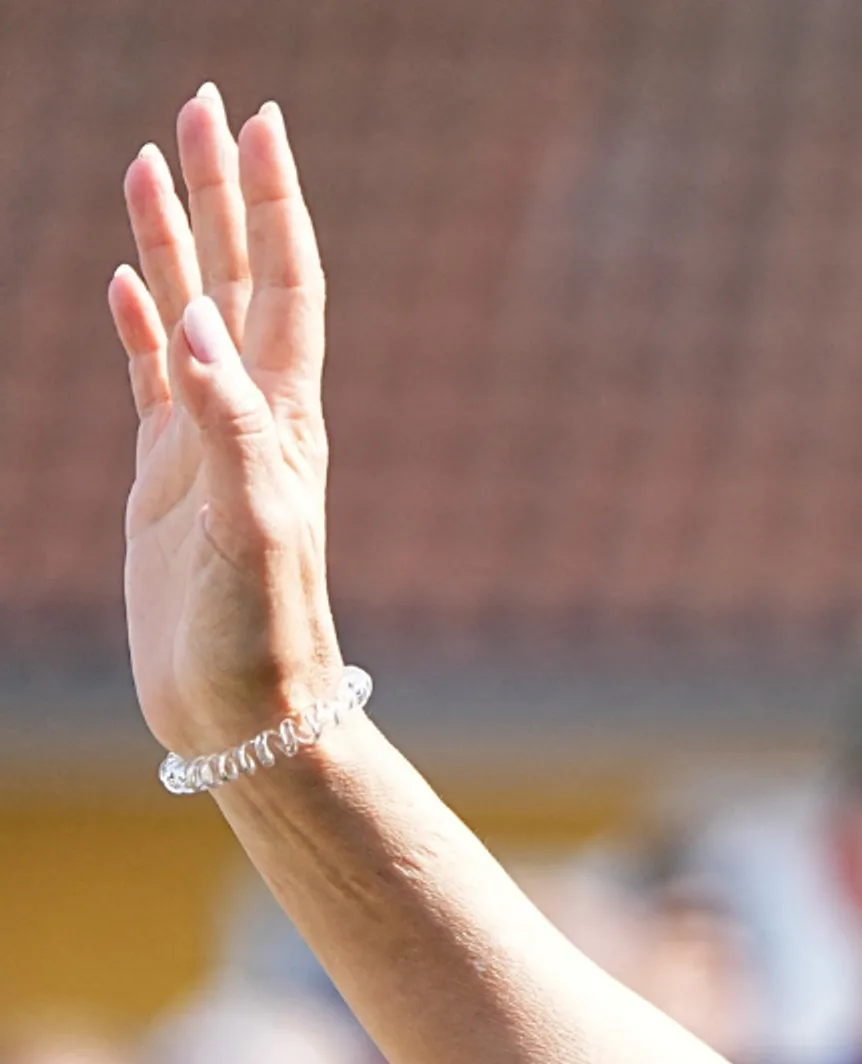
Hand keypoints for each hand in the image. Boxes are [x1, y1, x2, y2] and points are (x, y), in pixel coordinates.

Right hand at [107, 85, 341, 760]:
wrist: (249, 712)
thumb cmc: (261, 636)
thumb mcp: (250, 529)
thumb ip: (230, 428)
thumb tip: (200, 323)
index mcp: (282, 419)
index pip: (282, 284)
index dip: (272, 202)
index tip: (258, 122)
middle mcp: (253, 416)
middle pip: (237, 274)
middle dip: (222, 189)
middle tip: (203, 103)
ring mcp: (208, 440)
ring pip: (189, 309)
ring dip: (174, 235)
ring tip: (151, 160)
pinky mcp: (168, 476)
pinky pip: (152, 374)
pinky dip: (140, 318)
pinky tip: (129, 279)